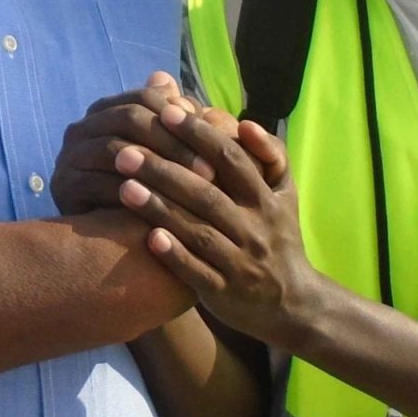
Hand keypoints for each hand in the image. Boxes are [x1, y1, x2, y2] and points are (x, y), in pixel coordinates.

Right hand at [52, 72, 219, 214]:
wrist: (108, 235)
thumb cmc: (146, 185)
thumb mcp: (165, 149)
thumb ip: (170, 117)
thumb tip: (166, 77)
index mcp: (105, 109)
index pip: (144, 97)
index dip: (180, 116)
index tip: (215, 139)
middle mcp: (82, 127)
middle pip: (129, 119)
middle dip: (174, 143)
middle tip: (210, 172)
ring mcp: (69, 155)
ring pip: (116, 150)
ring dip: (158, 169)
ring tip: (192, 190)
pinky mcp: (64, 185)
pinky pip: (100, 184)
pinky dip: (133, 194)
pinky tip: (163, 208)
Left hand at [112, 101, 319, 347]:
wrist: (294, 303)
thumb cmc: (279, 238)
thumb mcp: (286, 195)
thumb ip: (270, 157)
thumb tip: (245, 123)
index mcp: (266, 199)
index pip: (231, 158)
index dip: (199, 135)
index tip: (166, 112)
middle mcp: (254, 228)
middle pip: (207, 193)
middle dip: (165, 170)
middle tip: (125, 151)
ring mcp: (240, 262)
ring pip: (197, 231)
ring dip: (160, 209)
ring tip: (124, 187)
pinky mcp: (224, 292)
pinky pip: (197, 272)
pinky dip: (175, 255)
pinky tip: (149, 238)